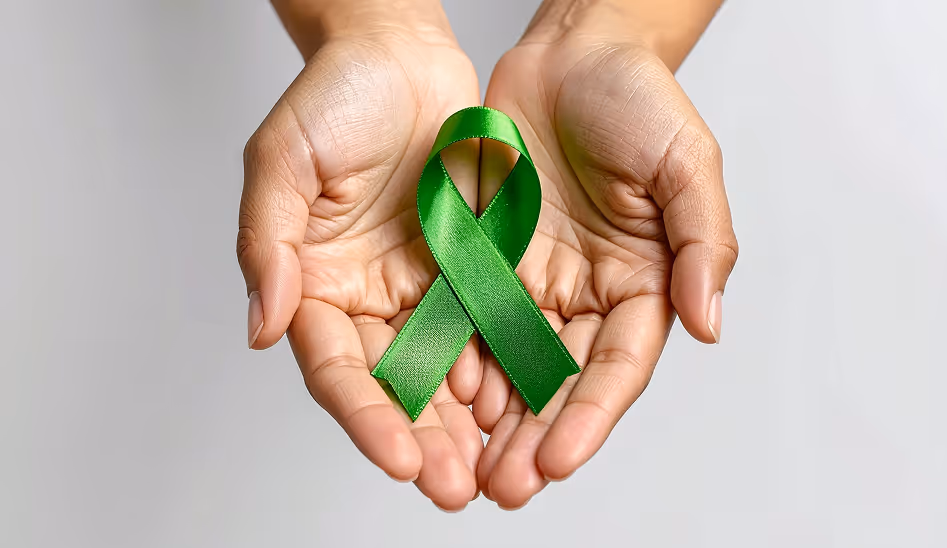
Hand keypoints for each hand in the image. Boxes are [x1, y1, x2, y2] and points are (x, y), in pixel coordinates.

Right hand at [237, 8, 484, 510]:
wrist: (399, 52)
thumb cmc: (333, 96)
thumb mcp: (282, 160)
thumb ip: (268, 243)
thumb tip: (264, 326)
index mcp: (315, 284)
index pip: (338, 367)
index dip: (367, 416)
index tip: (401, 457)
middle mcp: (368, 296)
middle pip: (396, 384)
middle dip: (426, 439)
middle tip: (456, 488)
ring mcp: (421, 284)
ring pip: (449, 367)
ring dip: (471, 422)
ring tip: (498, 469)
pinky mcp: (470, 264)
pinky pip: (491, 322)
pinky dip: (506, 364)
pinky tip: (526, 401)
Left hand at [472, 8, 738, 508]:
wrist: (570, 53)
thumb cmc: (638, 99)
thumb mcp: (686, 163)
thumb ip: (703, 242)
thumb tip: (707, 324)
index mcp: (641, 282)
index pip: (617, 365)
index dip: (590, 415)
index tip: (559, 459)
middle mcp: (584, 293)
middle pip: (558, 381)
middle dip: (533, 437)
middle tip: (504, 486)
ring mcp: (531, 279)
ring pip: (507, 364)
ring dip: (487, 420)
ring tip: (464, 468)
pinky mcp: (484, 258)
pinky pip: (464, 317)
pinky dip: (451, 361)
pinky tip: (435, 400)